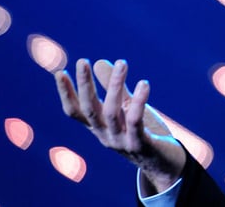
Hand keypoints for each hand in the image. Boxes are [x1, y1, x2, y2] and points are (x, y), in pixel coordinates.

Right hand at [54, 59, 185, 192]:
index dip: (66, 94)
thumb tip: (98, 62)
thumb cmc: (144, 132)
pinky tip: (144, 84)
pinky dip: (138, 102)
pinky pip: (136, 122)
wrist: (165, 163)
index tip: (59, 72)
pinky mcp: (140, 145)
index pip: (76, 111)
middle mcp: (105, 135)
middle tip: (82, 60)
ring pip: (112, 112)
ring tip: (122, 62)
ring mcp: (121, 142)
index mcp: (99, 127)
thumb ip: (114, 88)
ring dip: (115, 86)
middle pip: (90, 109)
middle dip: (84, 85)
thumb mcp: (126, 108)